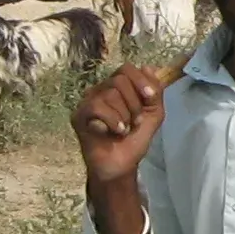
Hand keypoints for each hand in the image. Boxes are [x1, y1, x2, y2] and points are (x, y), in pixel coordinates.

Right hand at [72, 65, 166, 184]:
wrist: (121, 165)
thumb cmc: (134, 140)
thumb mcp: (153, 115)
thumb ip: (155, 93)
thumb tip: (149, 68)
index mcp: (117, 88)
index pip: (126, 69)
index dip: (140, 80)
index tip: (150, 97)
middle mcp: (101, 91)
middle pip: (119, 79)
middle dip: (134, 102)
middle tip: (136, 121)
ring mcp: (88, 102)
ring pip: (110, 93)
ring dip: (125, 115)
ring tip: (125, 129)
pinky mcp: (79, 115)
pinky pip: (97, 106)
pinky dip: (112, 120)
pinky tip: (116, 132)